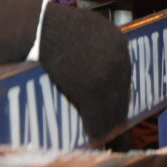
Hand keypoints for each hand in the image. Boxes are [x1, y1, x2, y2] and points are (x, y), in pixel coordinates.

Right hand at [38, 3, 131, 145]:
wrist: (41, 29)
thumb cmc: (59, 28)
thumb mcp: (90, 29)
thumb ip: (103, 46)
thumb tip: (110, 64)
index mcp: (120, 44)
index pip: (125, 75)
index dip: (121, 93)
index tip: (120, 105)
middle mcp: (118, 60)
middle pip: (121, 92)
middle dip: (117, 110)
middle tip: (115, 126)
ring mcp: (105, 75)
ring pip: (110, 106)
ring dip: (108, 125)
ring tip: (105, 136)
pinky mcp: (89, 90)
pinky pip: (95, 114)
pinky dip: (95, 128)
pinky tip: (93, 137)